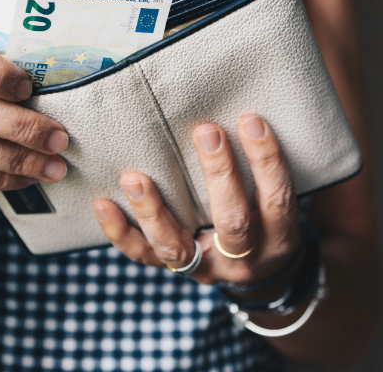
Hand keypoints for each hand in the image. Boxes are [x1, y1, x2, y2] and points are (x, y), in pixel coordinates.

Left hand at [93, 114, 301, 292]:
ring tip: (134, 177)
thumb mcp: (279, 201)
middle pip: (233, 222)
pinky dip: (120, 232)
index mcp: (277, 237)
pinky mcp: (174, 271)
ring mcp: (205, 269)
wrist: (258, 273)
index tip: (250, 120)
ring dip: (153, 211)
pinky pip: (143, 256)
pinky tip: (103, 204)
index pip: (277, 198)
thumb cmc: (268, 220)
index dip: (266, 160)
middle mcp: (243, 260)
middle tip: (205, 131)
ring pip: (176, 247)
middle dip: (219, 175)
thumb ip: (267, 167)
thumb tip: (252, 109)